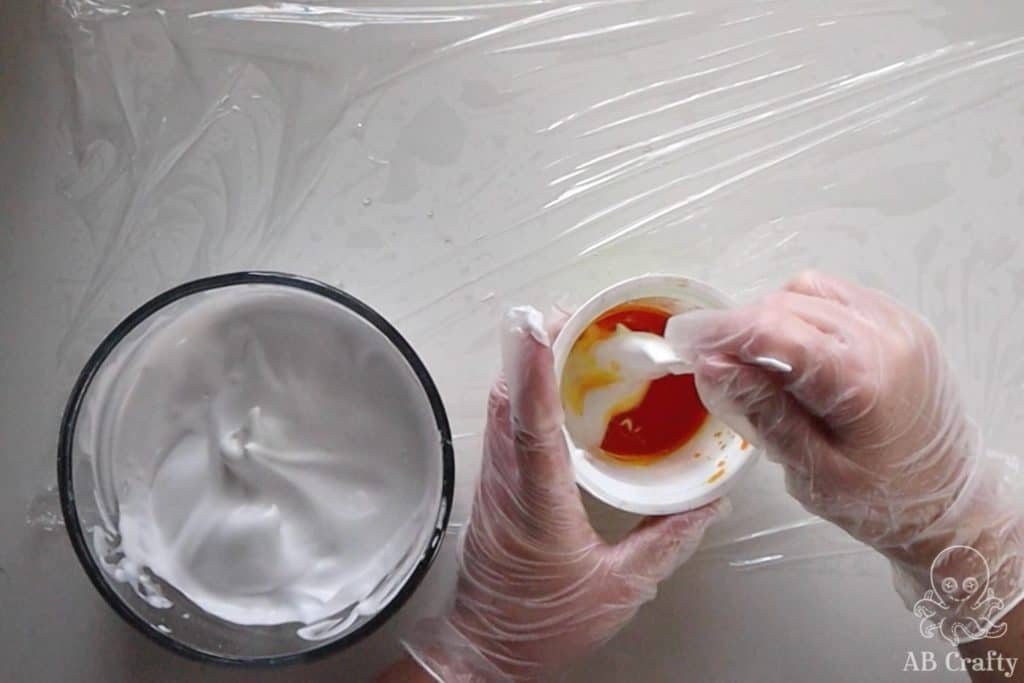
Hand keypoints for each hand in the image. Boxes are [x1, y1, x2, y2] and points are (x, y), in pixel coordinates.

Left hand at [402, 307, 725, 680]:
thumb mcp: (620, 588)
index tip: (538, 325)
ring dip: (526, 365)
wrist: (488, 649)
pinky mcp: (494, 487)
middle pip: (511, 399)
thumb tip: (705, 504)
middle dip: (534, 348)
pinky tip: (545, 384)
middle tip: (568, 313)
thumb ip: (666, 541)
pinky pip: (504, 424)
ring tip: (560, 334)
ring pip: (502, 408)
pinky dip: (523, 392)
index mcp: (540, 503)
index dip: (536, 370)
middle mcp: (510, 483)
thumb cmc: (544, 625)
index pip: (533, 424)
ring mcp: (496, 482)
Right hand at [666, 271, 1023, 635]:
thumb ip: (762, 410)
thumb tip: (711, 363)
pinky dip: (802, 312)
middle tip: (702, 352)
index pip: (774, 332)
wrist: (951, 503)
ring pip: (808, 292)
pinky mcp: (901, 323)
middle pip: (786, 306)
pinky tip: (789, 346)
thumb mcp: (812, 470)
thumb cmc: (882, 500)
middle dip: (736, 325)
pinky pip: (837, 296)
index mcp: (863, 380)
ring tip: (749, 355)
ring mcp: (899, 325)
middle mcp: (886, 339)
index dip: (720, 331)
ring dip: (768, 316)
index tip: (681, 340)